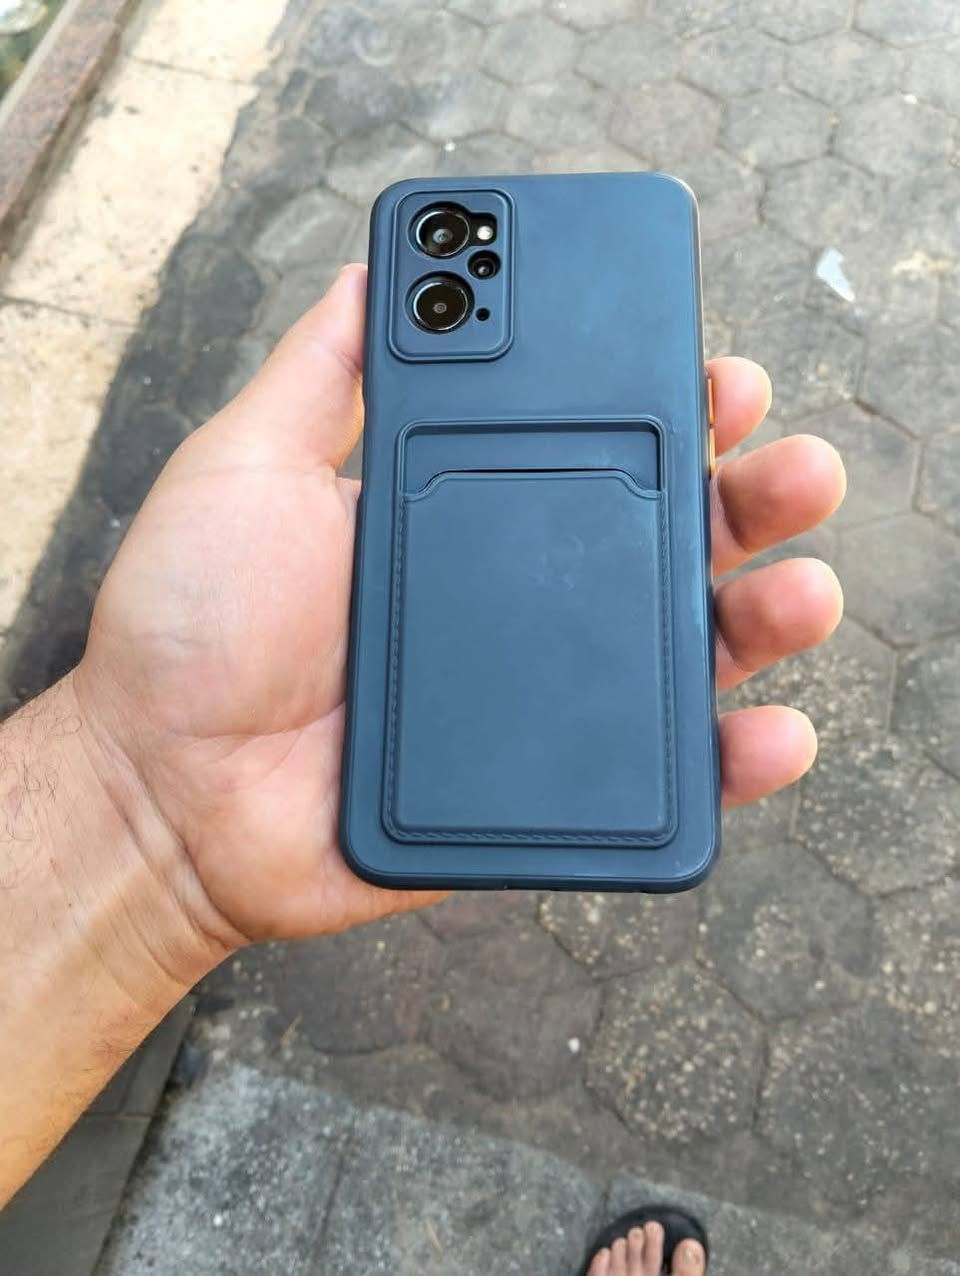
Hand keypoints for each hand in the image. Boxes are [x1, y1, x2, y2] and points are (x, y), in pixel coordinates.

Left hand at [74, 265, 843, 953]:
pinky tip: (771, 734)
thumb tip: (377, 268)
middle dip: (747, 496)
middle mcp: (516, 598)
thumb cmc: (189, 630)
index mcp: (462, 512)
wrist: (164, 793)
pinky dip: (729, 761)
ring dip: (765, 612)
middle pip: (663, 539)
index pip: (591, 444)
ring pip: (683, 650)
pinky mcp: (543, 792)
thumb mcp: (243, 468)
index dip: (661, 404)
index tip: (713, 371)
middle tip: (793, 466)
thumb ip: (320, 375)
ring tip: (805, 587)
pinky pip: (656, 776)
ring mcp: (538, 696)